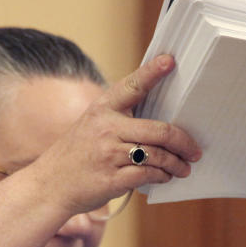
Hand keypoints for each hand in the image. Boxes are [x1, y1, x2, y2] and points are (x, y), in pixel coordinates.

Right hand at [31, 55, 201, 216]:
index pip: (132, 86)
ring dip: (176, 164)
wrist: (50, 184)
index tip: (170, 61)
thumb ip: (120, 119)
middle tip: (195, 150)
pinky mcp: (112, 179)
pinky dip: (162, 176)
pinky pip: (148, 174)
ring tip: (183, 168)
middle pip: (159, 130)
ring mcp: (109, 154)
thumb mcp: (92, 125)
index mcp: (102, 108)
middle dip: (183, 142)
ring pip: (158, 155)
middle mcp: (106, 128)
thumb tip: (160, 124)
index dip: (152, 72)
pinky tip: (165, 176)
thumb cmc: (77, 154)